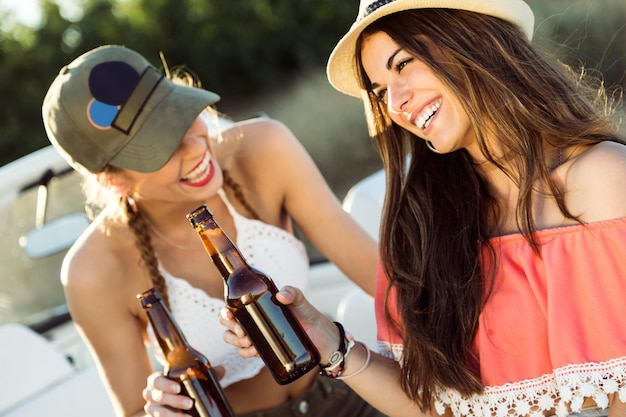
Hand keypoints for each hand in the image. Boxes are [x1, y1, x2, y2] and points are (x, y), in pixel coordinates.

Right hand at [142, 368, 225, 416]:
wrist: (176, 403)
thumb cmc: (183, 388)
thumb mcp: (192, 380)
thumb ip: (205, 374)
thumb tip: (221, 370)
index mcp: (157, 381)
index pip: (156, 381)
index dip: (165, 384)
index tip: (178, 388)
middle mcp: (151, 394)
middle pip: (158, 397)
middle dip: (174, 401)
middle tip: (189, 403)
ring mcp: (152, 409)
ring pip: (157, 413)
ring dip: (173, 415)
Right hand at [220, 285, 340, 358]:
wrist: (322, 341)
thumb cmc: (311, 317)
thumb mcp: (302, 302)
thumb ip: (294, 293)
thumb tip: (281, 295)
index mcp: (259, 305)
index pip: (235, 306)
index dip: (226, 312)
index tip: (230, 315)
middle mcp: (256, 320)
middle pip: (230, 324)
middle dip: (230, 329)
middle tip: (243, 333)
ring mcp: (259, 335)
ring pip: (234, 339)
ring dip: (235, 342)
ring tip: (249, 343)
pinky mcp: (264, 349)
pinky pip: (245, 352)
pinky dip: (244, 353)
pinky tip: (253, 351)